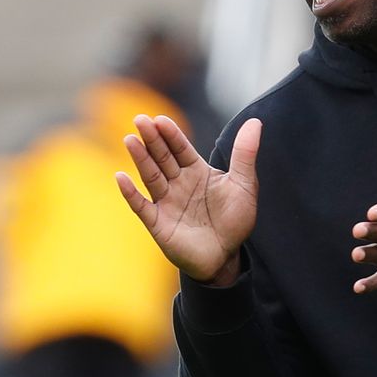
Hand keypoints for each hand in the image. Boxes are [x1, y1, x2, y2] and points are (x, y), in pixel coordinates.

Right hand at [117, 115, 260, 286]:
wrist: (227, 257)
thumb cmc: (234, 220)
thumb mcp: (244, 185)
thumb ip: (245, 154)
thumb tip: (255, 122)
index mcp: (196, 171)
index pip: (180, 147)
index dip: (170, 134)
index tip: (160, 119)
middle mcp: (178, 183)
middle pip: (162, 157)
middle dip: (152, 139)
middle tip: (140, 119)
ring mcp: (166, 202)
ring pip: (151, 176)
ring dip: (140, 158)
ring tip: (130, 140)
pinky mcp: (158, 223)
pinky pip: (142, 206)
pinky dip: (131, 193)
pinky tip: (121, 177)